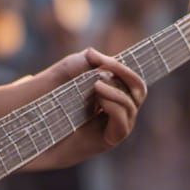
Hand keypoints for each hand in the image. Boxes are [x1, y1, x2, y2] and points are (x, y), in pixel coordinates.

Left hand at [26, 47, 146, 169]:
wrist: (50, 131)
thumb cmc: (62, 102)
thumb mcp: (73, 76)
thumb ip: (84, 62)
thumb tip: (93, 52)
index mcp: (120, 92)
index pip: (132, 77)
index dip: (118, 65)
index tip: (94, 56)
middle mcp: (125, 108)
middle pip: (139, 88)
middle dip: (122, 72)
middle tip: (102, 66)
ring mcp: (122, 124)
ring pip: (130, 103)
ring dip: (114, 90)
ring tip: (96, 86)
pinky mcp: (114, 137)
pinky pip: (123, 119)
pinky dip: (113, 105)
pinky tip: (99, 101)